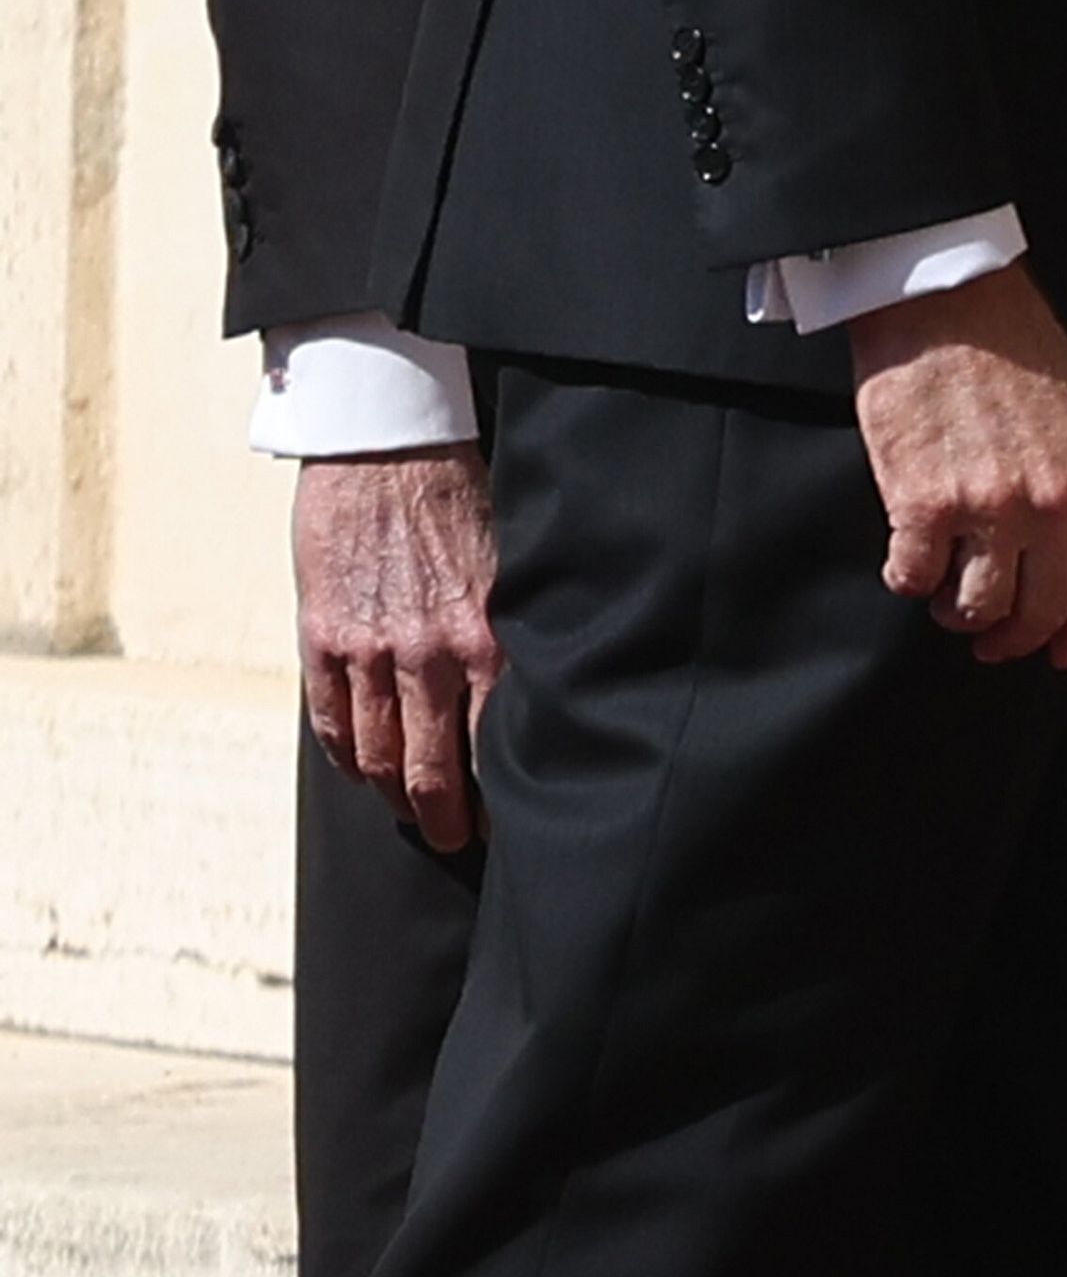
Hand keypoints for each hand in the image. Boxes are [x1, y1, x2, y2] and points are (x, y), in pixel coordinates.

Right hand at [294, 448, 500, 854]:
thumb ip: (509, 629)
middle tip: (455, 841)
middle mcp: (428, 654)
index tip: (506, 821)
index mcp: (485, 636)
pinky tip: (360, 767)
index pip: (495, 748)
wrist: (389, 436)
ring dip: (393, 797)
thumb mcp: (507, 559)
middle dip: (445, 822)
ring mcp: (369, 651)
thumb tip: (533, 691)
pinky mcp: (323, 638)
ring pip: (378, 761)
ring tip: (410, 809)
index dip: (498, 798)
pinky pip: (332, 724)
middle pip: (433, 774)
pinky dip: (347, 757)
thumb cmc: (459, 488)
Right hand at [850, 263, 1066, 672]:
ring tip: (946, 594)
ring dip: (958, 613)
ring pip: (979, 609)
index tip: (1061, 652)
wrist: (945, 299)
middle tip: (990, 639)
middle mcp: (1054, 502)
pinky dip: (908, 578)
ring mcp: (990, 508)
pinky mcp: (925, 505)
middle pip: (1042, 611)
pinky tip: (907, 558)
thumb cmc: (1011, 344)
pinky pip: (915, 580)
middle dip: (1013, 638)